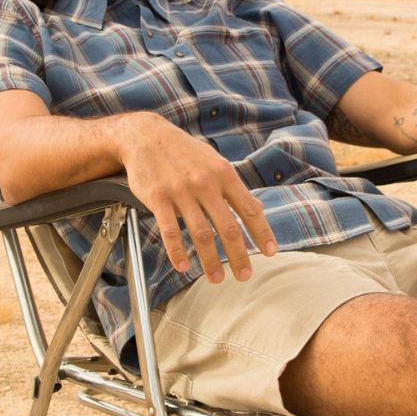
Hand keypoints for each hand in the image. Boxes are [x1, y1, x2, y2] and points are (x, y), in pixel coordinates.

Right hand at [112, 114, 278, 282]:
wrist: (146, 136)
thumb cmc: (185, 152)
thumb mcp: (215, 162)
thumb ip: (234, 187)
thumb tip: (257, 209)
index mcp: (224, 174)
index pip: (249, 208)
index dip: (262, 232)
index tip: (269, 253)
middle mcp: (206, 183)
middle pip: (227, 227)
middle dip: (238, 255)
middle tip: (245, 275)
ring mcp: (182, 191)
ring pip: (201, 234)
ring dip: (210, 261)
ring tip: (216, 279)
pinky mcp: (159, 198)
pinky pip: (170, 231)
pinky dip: (177, 252)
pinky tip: (183, 267)